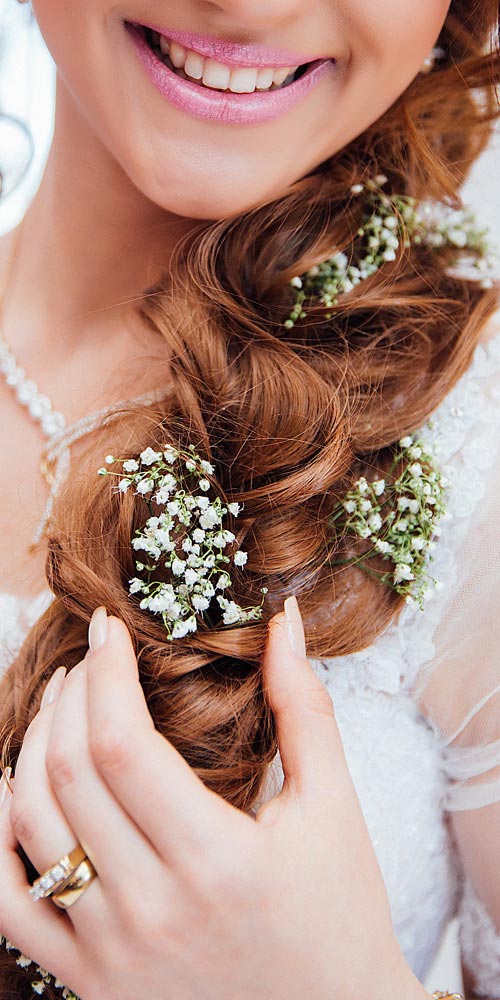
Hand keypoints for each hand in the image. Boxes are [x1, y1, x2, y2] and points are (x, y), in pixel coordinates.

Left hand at [0, 600, 428, 999]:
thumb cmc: (340, 913)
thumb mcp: (334, 806)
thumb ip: (304, 708)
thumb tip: (283, 621)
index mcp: (218, 861)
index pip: (123, 745)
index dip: (105, 672)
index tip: (109, 629)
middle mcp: (152, 910)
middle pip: (69, 773)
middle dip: (71, 694)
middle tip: (92, 658)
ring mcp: (110, 952)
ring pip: (31, 826)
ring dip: (33, 746)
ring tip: (61, 705)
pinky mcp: (89, 981)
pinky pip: (8, 905)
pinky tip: (13, 789)